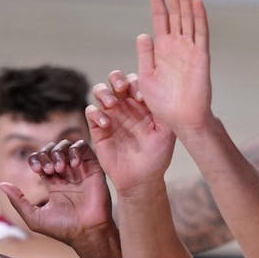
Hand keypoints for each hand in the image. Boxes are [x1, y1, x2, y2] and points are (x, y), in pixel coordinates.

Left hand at [0, 139, 110, 245]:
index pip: (41, 160)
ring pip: (66, 146)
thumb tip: (2, 185)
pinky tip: (73, 164)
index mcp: (52, 183)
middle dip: (47, 155)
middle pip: (52, 150)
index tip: (37, 170)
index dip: (37, 159)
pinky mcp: (93, 168)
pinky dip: (76, 150)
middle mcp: (66, 175)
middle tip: (48, 170)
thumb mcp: (34, 217)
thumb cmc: (63, 229)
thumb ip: (18, 201)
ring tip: (60, 168)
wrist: (87, 233)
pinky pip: (84, 147)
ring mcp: (80, 170)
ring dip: (59, 152)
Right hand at [85, 70, 174, 194]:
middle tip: (121, 89)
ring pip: (100, 91)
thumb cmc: (157, 157)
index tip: (141, 98)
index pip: (135, 81)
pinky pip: (91, 112)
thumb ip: (163, 111)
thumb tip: (159, 91)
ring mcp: (111, 116)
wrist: (142, 179)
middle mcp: (125, 106)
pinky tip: (107, 125)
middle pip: (115, 79)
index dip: (136, 83)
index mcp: (141, 104)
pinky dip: (96, 113)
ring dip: (103, 92)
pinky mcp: (98, 129)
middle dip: (116, 78)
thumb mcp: (167, 132)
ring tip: (112, 104)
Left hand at [135, 0, 212, 134]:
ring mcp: (190, 49)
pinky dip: (199, 17)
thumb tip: (143, 34)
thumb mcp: (146, 78)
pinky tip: (196, 1)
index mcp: (163, 48)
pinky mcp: (201, 57)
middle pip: (174, 11)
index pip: (159, 16)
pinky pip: (200, 33)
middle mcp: (177, 45)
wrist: (182, 121)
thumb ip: (145, 56)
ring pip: (187, 17)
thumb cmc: (164, 105)